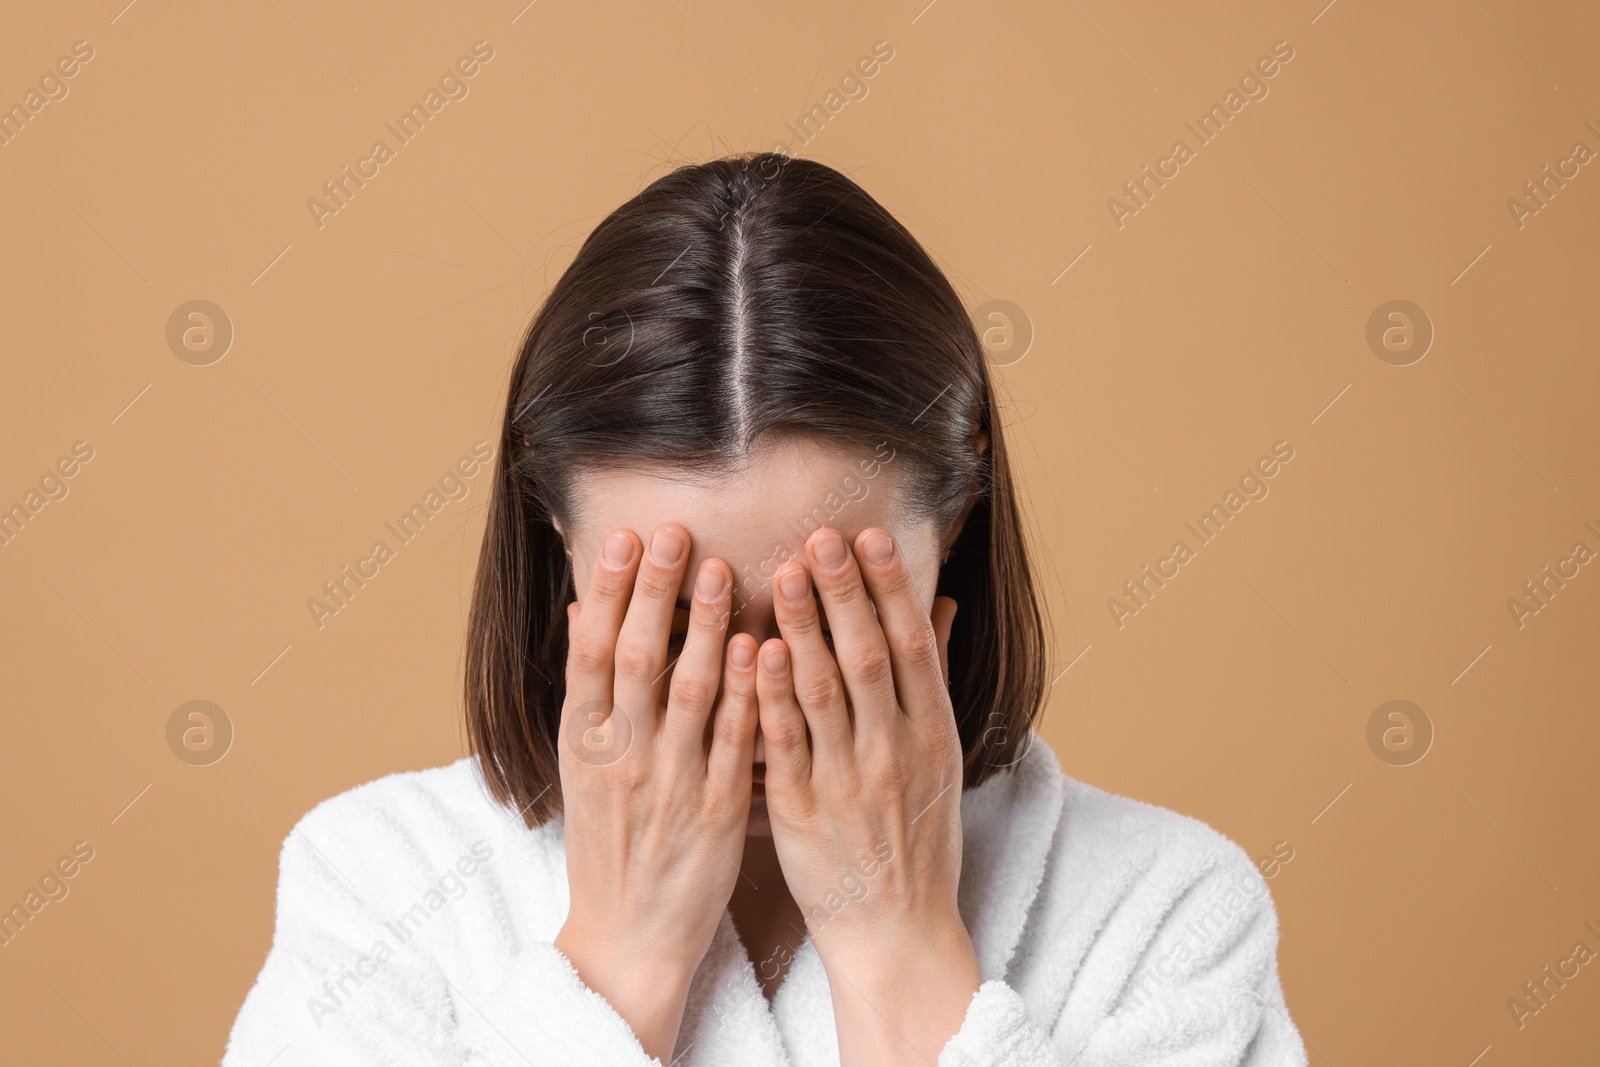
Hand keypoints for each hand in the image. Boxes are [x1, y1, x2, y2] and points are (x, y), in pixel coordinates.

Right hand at [553, 523, 759, 1062]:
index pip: (591, 653)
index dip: (611, 593)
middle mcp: (620, 758)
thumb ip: (589, 691)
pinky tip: (758, 648)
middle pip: (635, 660)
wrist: (627, 937)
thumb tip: (586, 611)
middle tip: (676, 531)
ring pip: (686, 694)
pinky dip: (744, 695)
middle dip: (655, 592)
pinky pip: (731, 744)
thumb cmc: (610, 843)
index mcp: (584, 744)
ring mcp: (668, 784)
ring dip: (705, 628)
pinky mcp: (714, 812)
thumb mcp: (582, 767)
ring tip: (725, 568)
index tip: (627, 537)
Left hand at [755, 526, 981, 1065]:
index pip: (912, 645)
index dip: (890, 587)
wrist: (897, 933)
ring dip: (803, 628)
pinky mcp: (801, 811)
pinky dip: (771, 697)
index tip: (870, 536)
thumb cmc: (917, 841)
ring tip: (782, 572)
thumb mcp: (940, 758)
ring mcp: (847, 780)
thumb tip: (941, 604)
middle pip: (868, 655)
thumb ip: (930, 678)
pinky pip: (784, 745)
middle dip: (845, 592)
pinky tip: (755, 652)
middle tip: (821, 535)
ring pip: (824, 692)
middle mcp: (895, 750)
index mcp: (931, 734)